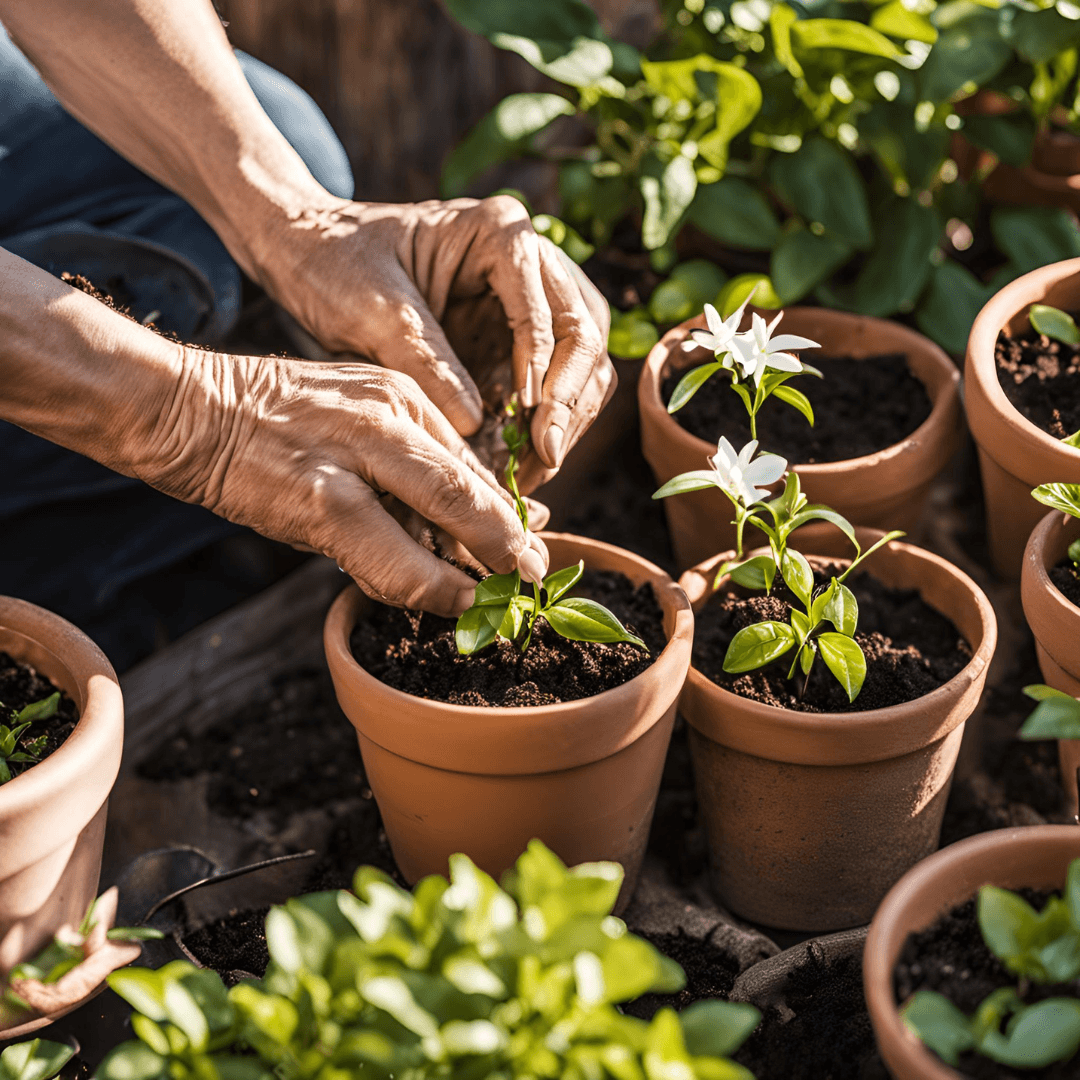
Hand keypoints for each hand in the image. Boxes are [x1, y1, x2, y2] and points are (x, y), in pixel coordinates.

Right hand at [135, 348, 548, 616]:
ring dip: (476, 573)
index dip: (506, 513)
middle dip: (511, 543)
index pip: (470, 463)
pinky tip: (448, 603)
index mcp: (402, 395)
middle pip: (470, 489)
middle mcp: (388, 418)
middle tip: (536, 578)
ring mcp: (354, 458)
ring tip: (496, 602)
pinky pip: (391, 560)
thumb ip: (409, 458)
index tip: (531, 545)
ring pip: (442, 523)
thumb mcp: (355, 416)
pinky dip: (427, 588)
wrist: (186, 410)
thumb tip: (468, 512)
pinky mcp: (320, 501)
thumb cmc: (273, 421)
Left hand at [253, 195, 614, 488]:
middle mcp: (530, 262)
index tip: (530, 419)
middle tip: (545, 455)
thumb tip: (477, 424)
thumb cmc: (334, 263)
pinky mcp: (515, 340)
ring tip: (536, 470)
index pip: (550, 307)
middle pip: (584, 336)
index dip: (545, 369)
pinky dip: (547, 425)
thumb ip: (426, 361)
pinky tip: (524, 462)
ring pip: (583, 364)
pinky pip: (554, 386)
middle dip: (569, 401)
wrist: (308, 256)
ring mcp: (530, 302)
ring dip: (567, 419)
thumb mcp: (374, 310)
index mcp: (500, 233)